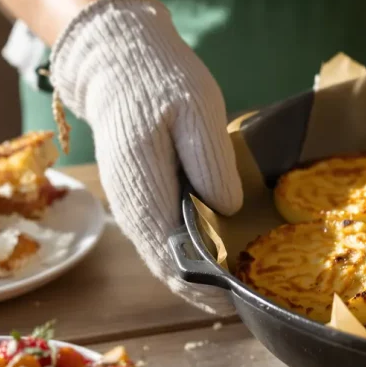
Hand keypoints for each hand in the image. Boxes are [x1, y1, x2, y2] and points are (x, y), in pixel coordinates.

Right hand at [49, 0, 243, 314]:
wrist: (119, 63)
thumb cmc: (163, 82)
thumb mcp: (198, 109)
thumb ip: (210, 162)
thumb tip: (226, 211)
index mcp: (145, 188)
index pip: (173, 256)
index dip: (205, 284)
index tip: (238, 298)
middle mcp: (131, 207)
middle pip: (166, 267)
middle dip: (204, 290)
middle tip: (245, 303)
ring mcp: (130, 206)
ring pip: (162, 258)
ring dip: (195, 277)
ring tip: (235, 291)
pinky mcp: (136, 199)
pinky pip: (160, 241)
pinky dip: (184, 258)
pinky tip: (212, 263)